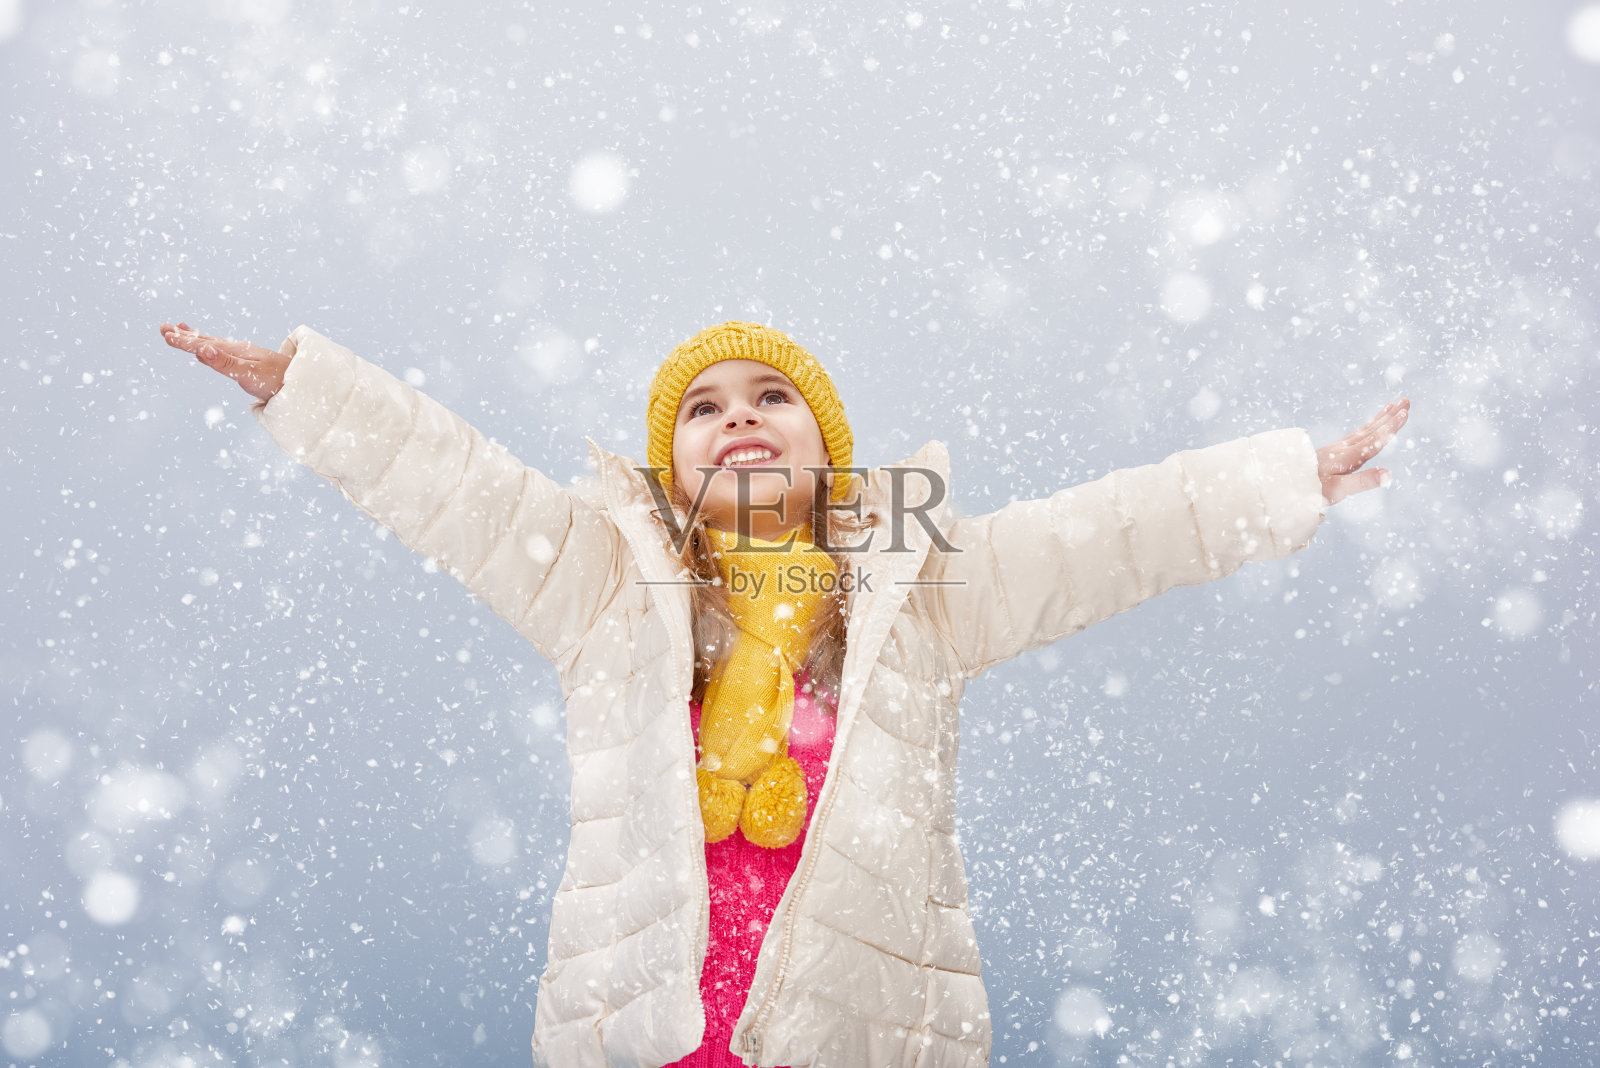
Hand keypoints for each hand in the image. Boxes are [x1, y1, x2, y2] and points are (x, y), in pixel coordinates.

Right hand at [158, 320, 290, 402]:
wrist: (302, 383)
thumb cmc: (276, 381)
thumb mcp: (248, 374)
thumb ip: (224, 363)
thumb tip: (202, 349)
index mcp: (233, 350)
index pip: (202, 344)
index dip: (183, 341)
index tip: (165, 335)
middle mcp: (236, 349)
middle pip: (204, 340)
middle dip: (184, 336)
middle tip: (163, 328)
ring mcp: (242, 355)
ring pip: (212, 344)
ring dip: (194, 339)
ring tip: (179, 331)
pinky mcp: (247, 362)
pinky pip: (221, 352)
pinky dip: (207, 348)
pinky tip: (205, 351)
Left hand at [1316, 398, 1409, 505]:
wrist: (1285, 484)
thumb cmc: (1312, 490)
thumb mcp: (1339, 490)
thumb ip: (1363, 481)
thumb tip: (1388, 474)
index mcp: (1348, 457)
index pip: (1374, 440)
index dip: (1391, 427)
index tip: (1406, 413)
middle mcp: (1343, 449)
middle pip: (1371, 430)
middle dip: (1390, 416)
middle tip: (1406, 401)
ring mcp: (1337, 449)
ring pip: (1363, 430)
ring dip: (1380, 418)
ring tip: (1393, 405)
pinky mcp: (1332, 452)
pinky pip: (1355, 435)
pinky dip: (1367, 427)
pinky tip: (1369, 426)